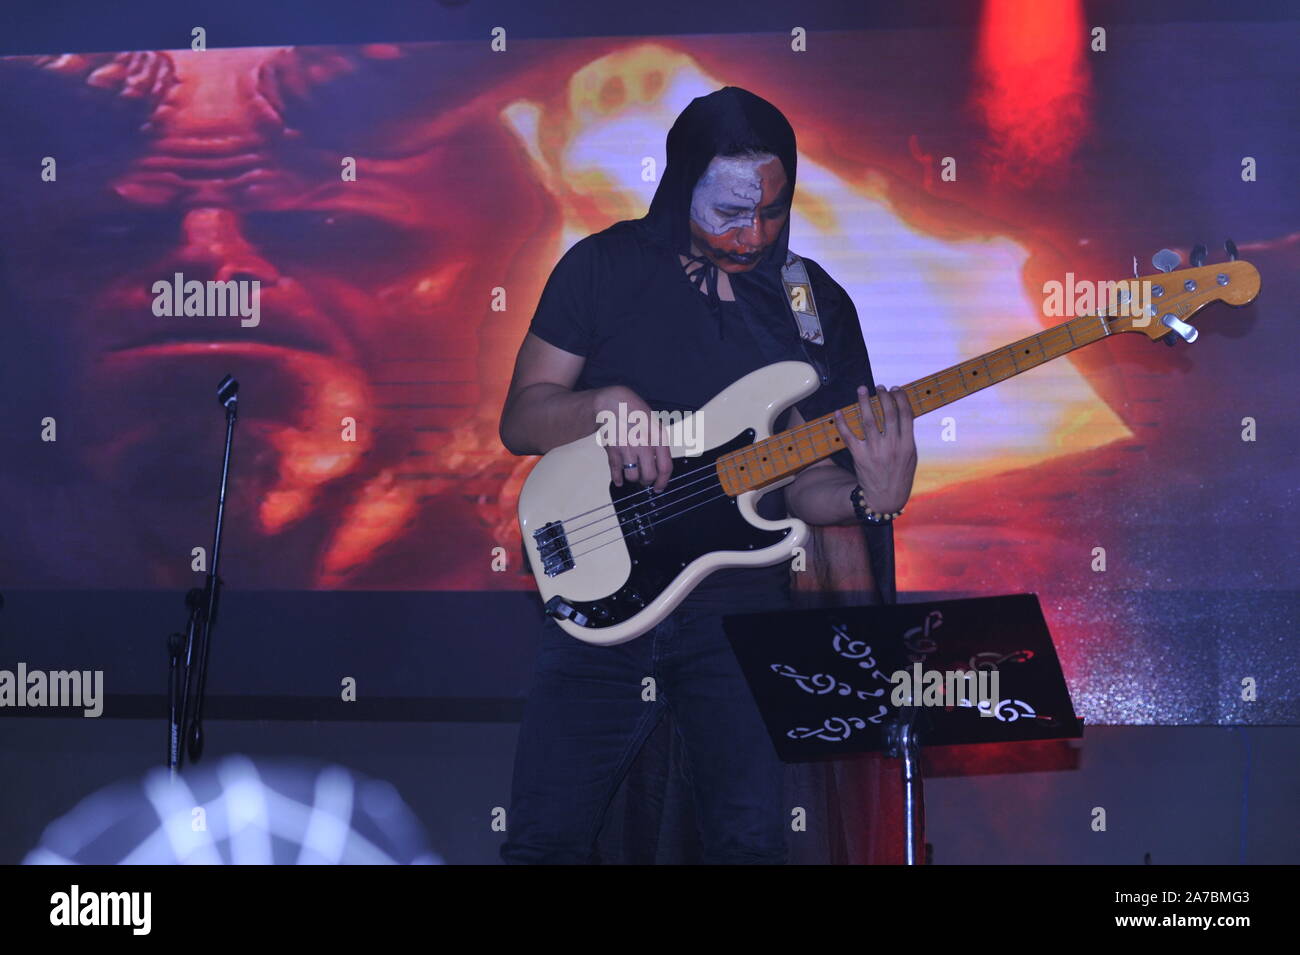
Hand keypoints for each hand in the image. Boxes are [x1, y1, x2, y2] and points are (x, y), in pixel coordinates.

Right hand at [594, 386, 673, 491]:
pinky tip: (619, 480)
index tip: (659, 488)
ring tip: (632, 473)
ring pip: (633, 476)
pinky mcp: (613, 449)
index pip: (665, 467)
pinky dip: (617, 479)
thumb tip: (659, 467)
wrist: (613, 402)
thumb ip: (659, 445)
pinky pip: (616, 471)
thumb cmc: (635, 412)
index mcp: (659, 437)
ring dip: (632, 478)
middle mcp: (645, 443)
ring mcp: (628, 447)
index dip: (663, 482)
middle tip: (644, 480)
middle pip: (649, 476)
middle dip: (646, 481)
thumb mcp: (655, 425)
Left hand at [833, 384, 916, 514]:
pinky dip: (842, 422)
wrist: (885, 498)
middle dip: (883, 396)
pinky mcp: (859, 456)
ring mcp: (875, 451)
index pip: (906, 415)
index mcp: (907, 445)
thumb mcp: (911, 457)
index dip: (901, 399)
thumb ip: (906, 436)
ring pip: (868, 420)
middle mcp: (892, 446)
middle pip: (888, 414)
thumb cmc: (899, 475)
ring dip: (864, 402)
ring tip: (861, 389)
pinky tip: (838, 411)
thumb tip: (901, 412)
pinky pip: (848, 436)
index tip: (896, 389)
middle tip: (879, 387)